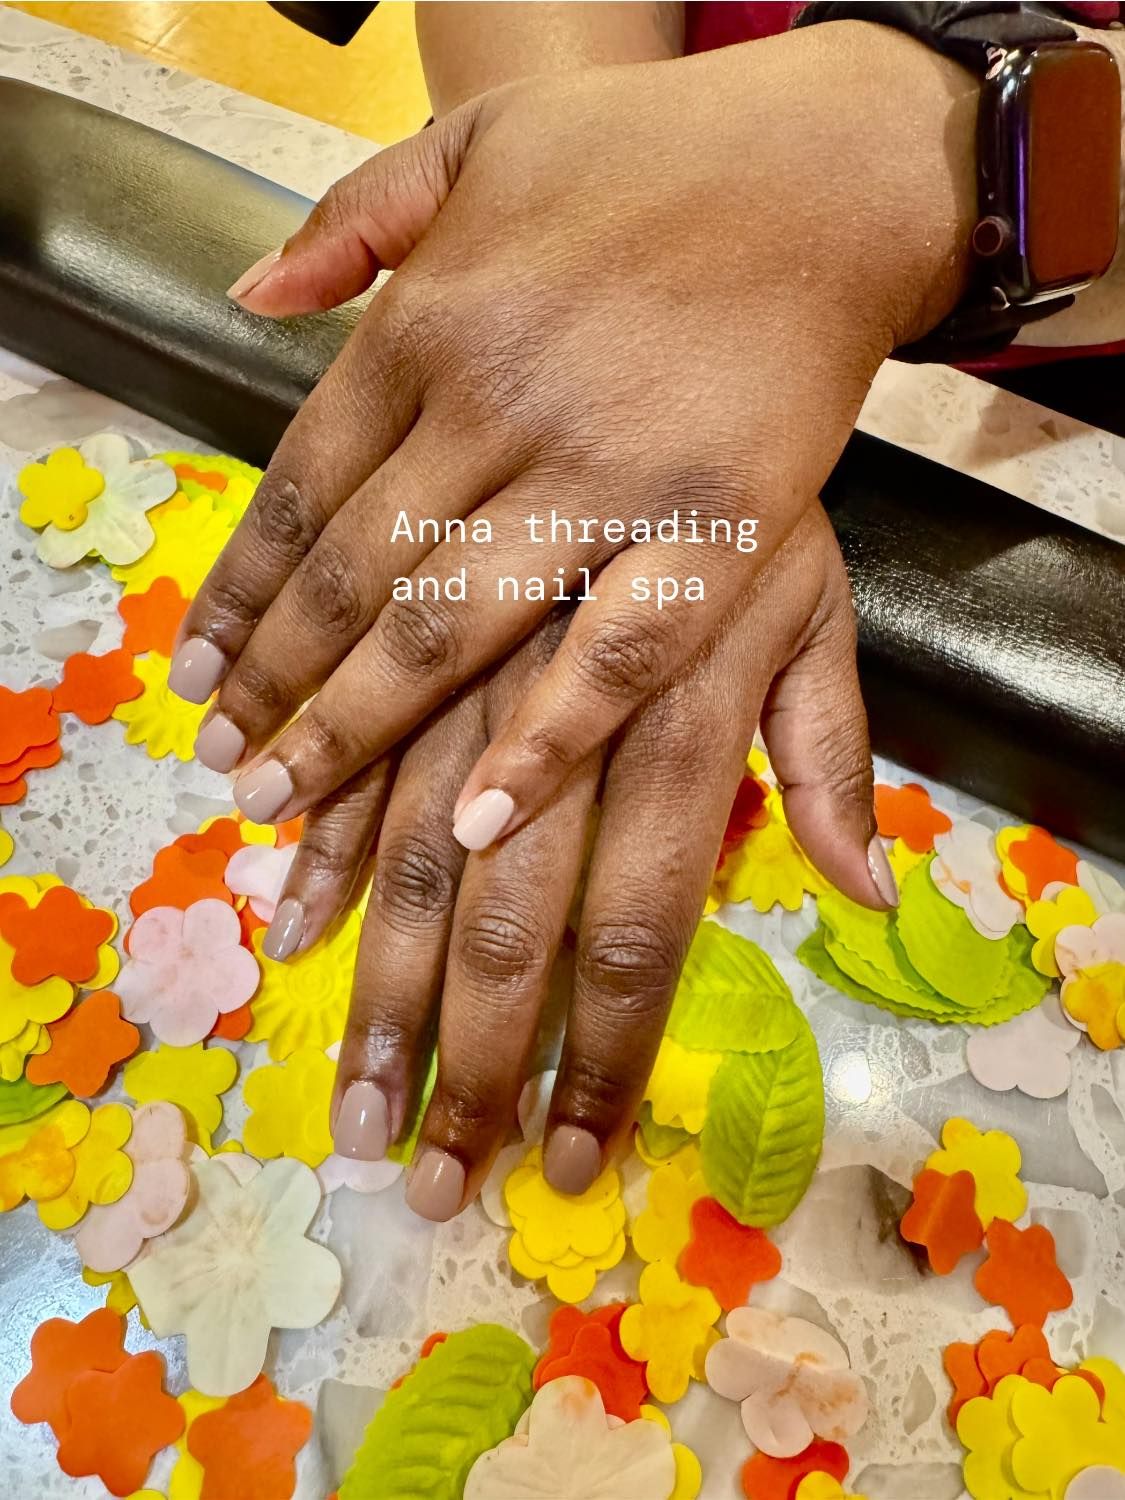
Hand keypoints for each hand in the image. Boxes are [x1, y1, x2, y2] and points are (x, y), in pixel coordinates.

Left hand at [172, 21, 974, 860]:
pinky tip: (476, 818)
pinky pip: (615, 654)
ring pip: (446, 626)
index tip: (197, 670)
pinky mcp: (715, 530)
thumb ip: (354, 217)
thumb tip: (251, 296)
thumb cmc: (646, 160)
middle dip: (277, 682)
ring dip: (354, 729)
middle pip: (352, 574)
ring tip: (284, 801)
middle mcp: (497, 406)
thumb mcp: (475, 140)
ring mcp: (606, 476)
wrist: (824, 168)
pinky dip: (544, 741)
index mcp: (429, 325)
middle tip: (224, 766)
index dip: (239, 592)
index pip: (297, 489)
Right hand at [273, 504, 894, 1211]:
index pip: (638, 928)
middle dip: (456, 1052)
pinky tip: (280, 890)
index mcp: (686, 710)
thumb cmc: (756, 468)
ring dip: (367, 970)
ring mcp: (479, 645)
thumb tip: (865, 891)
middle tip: (411, 1162)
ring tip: (338, 1075)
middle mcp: (572, 695)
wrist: (684, 272)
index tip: (559, 1161)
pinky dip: (313, 815)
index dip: (596, 1057)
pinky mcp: (411, 590)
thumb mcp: (820, 605)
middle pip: (502, 916)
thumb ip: (832, 752)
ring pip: (405, 834)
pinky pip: (350, 722)